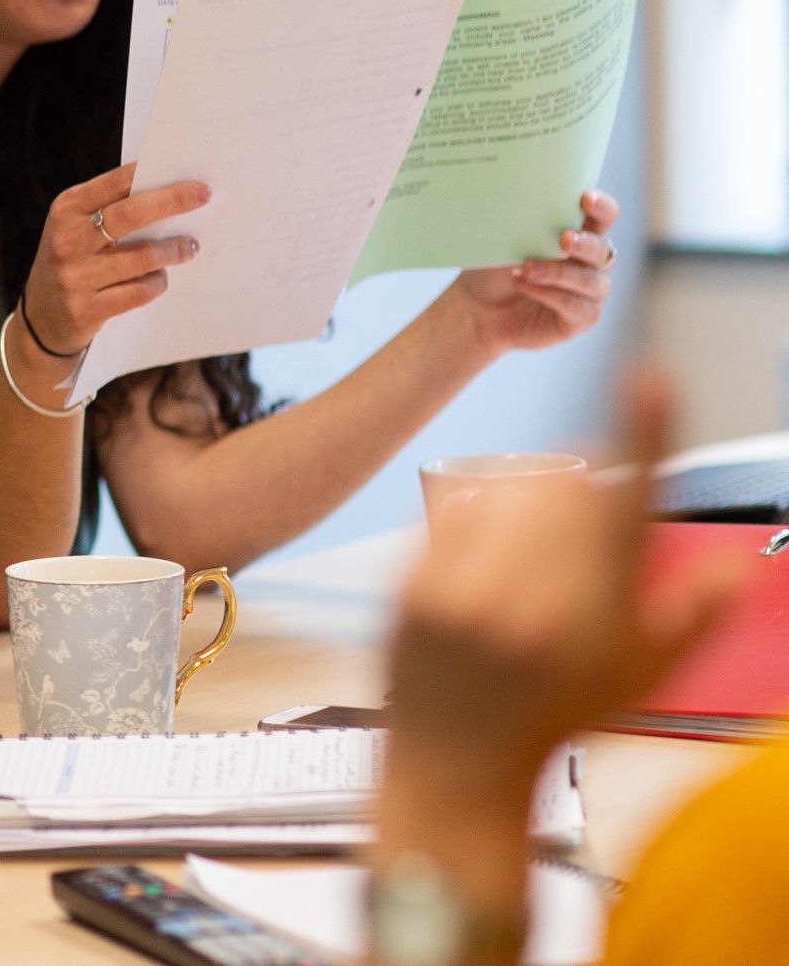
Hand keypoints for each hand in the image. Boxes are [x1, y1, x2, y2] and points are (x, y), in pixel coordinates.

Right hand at [22, 164, 206, 356]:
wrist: (41, 315)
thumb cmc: (72, 260)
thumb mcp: (76, 227)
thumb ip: (109, 208)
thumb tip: (166, 189)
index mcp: (65, 210)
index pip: (114, 183)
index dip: (153, 174)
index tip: (188, 177)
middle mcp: (67, 240)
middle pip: (130, 215)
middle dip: (173, 202)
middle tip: (203, 196)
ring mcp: (75, 276)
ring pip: (142, 257)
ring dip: (174, 250)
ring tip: (189, 247)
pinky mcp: (86, 308)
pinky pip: (139, 292)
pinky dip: (157, 282)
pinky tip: (160, 278)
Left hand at [386, 368, 735, 797]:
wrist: (454, 769)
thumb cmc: (552, 721)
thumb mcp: (638, 678)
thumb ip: (691, 615)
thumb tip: (737, 566)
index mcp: (596, 621)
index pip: (628, 507)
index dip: (643, 433)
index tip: (651, 377)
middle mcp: (528, 603)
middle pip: (564, 487)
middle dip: (578, 492)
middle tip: (577, 532)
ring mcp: (461, 595)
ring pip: (506, 492)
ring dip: (526, 502)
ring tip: (528, 558)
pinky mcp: (409, 590)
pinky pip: (452, 514)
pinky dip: (475, 522)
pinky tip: (482, 566)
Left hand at [445, 190, 619, 354]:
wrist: (477, 306)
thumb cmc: (494, 266)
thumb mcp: (505, 240)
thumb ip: (523, 222)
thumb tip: (520, 198)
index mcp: (580, 233)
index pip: (604, 216)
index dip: (602, 207)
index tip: (586, 199)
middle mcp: (591, 262)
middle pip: (603, 250)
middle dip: (585, 244)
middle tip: (564, 239)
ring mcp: (589, 291)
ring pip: (592, 281)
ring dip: (561, 273)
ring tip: (528, 268)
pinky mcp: (581, 317)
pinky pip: (577, 306)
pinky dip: (550, 294)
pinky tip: (525, 285)